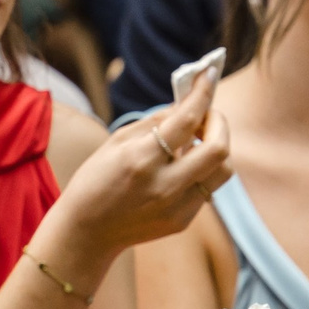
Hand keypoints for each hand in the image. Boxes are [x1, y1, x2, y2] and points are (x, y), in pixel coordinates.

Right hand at [34, 75, 228, 283]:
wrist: (85, 233)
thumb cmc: (95, 180)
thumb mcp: (116, 143)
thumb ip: (154, 122)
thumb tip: (186, 103)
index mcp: (140, 159)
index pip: (187, 119)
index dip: (202, 93)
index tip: (209, 76)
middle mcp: (164, 184)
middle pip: (219, 147)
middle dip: (219, 123)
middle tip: (207, 116)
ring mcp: (176, 207)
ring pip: (223, 170)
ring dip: (216, 149)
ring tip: (195, 144)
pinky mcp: (182, 220)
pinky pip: (206, 188)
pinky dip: (200, 171)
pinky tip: (180, 169)